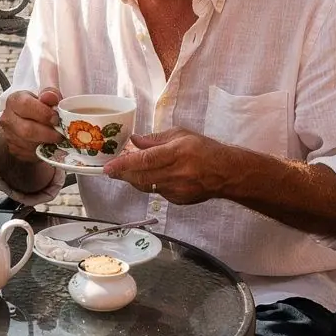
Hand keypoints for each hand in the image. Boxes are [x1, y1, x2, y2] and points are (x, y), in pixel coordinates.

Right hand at [0, 88, 61, 163]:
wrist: (29, 119)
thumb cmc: (40, 106)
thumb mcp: (45, 96)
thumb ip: (50, 93)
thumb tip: (50, 97)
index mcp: (14, 101)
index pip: (25, 105)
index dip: (43, 113)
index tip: (56, 118)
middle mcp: (8, 118)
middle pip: (27, 130)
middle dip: (48, 134)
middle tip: (61, 134)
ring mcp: (9, 135)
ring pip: (29, 144)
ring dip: (46, 143)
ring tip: (57, 139)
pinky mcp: (14, 149)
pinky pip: (29, 154)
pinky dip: (42, 151)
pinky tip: (49, 144)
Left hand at [102, 129, 233, 205]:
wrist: (226, 173)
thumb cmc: (204, 149)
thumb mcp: (181, 135)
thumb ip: (155, 139)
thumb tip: (134, 141)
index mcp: (177, 153)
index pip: (145, 160)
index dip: (124, 164)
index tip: (108, 167)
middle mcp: (176, 173)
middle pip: (141, 177)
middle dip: (122, 174)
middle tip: (110, 170)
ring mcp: (177, 190)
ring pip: (146, 186)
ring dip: (133, 179)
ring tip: (125, 172)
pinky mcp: (178, 200)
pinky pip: (156, 192)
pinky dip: (149, 184)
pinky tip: (149, 177)